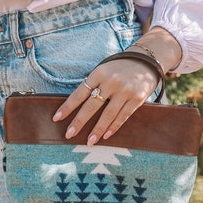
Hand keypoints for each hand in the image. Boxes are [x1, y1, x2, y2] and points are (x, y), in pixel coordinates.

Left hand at [53, 27, 181, 145]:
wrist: (146, 60)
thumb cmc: (119, 68)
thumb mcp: (103, 70)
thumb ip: (93, 85)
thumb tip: (76, 107)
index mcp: (99, 73)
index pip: (80, 93)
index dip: (68, 106)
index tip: (56, 118)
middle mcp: (111, 81)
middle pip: (91, 105)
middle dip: (79, 122)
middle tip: (69, 134)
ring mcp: (125, 90)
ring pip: (108, 114)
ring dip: (97, 130)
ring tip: (89, 142)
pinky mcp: (137, 98)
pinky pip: (123, 115)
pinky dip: (114, 126)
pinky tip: (106, 136)